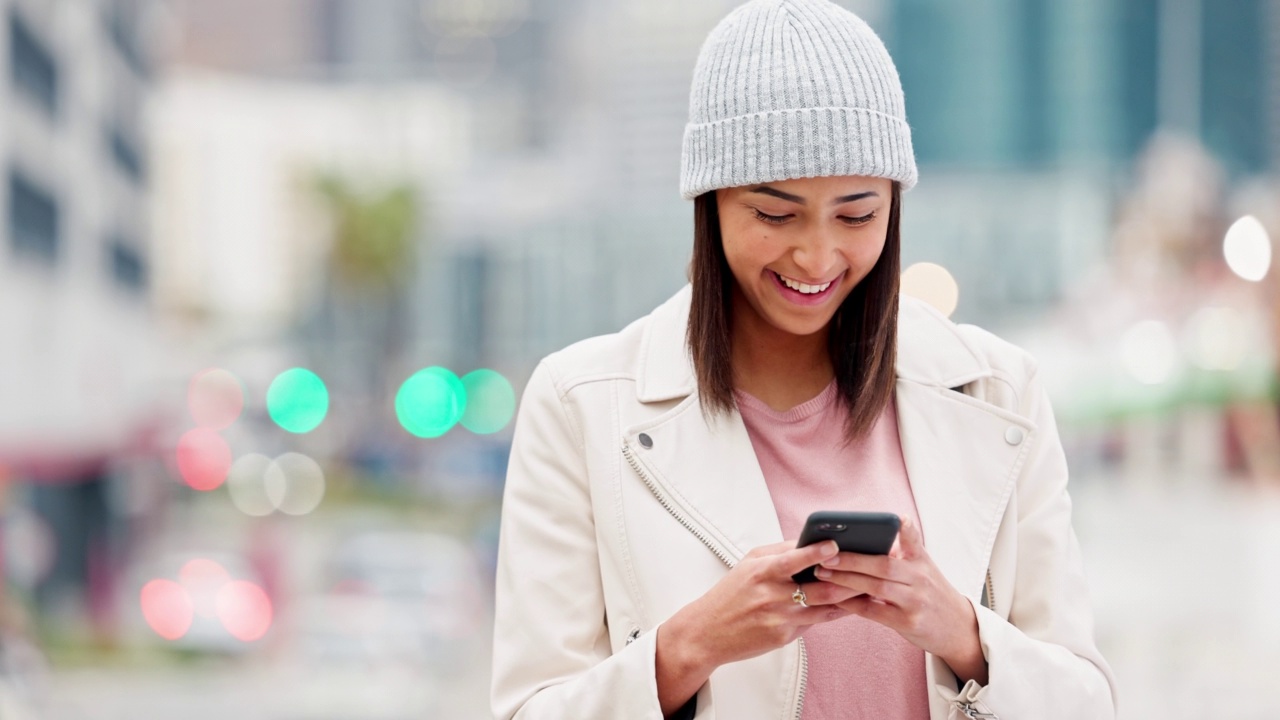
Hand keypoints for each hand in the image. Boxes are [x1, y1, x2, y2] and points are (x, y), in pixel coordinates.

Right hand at [656, 539, 859, 713]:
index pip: (791, 559)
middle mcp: (770, 595)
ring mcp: (778, 618)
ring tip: (868, 587)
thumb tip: (809, 540)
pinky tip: (850, 606)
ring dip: (848, 597)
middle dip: (845, 579)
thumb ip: (778, 552)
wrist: (706, 633)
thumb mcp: (748, 565)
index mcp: (759, 572)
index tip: (835, 545)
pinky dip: (834, 612)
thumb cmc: (731, 593)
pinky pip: (815, 622)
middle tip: (867, 569)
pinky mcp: (782, 636)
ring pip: (823, 606)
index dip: (815, 552)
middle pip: (817, 587)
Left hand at [813, 516, 987, 683]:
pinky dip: (853, 604)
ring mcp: (915, 602)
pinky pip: (874, 612)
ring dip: (846, 580)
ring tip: (823, 574)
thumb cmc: (931, 593)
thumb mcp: (925, 568)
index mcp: (922, 561)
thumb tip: (865, 538)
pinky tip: (835, 597)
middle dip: (852, 559)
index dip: (906, 529)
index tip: (897, 518)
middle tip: (826, 555)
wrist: (957, 628)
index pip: (914, 541)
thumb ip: (903, 553)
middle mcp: (921, 579)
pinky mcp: (908, 623)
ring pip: (876, 587)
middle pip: (884, 565)